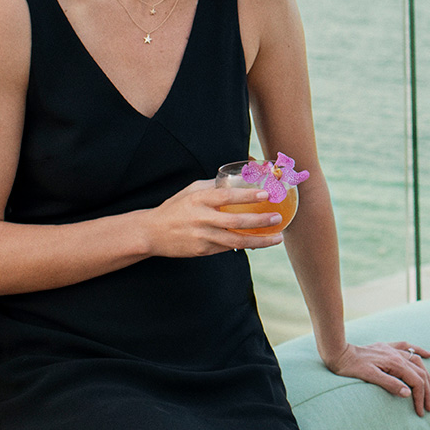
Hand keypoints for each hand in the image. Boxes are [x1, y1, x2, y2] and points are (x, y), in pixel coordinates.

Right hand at [141, 181, 282, 256]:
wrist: (151, 233)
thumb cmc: (176, 208)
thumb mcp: (191, 191)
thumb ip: (214, 186)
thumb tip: (241, 178)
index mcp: (198, 199)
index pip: (225, 196)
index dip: (247, 195)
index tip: (266, 194)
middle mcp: (201, 218)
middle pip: (235, 221)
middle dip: (260, 221)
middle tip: (277, 218)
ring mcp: (202, 237)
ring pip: (236, 241)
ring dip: (260, 240)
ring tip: (278, 237)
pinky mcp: (202, 251)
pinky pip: (228, 248)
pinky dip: (246, 245)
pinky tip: (260, 242)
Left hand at [326, 340, 429, 414]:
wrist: (339, 353)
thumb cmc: (351, 367)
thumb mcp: (370, 377)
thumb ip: (390, 384)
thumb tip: (408, 393)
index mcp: (395, 363)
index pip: (415, 382)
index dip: (420, 398)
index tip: (420, 412)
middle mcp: (397, 355)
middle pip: (419, 373)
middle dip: (426, 391)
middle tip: (429, 407)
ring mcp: (392, 350)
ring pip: (417, 362)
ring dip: (426, 376)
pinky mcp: (387, 348)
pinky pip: (408, 347)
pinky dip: (419, 351)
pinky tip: (428, 355)